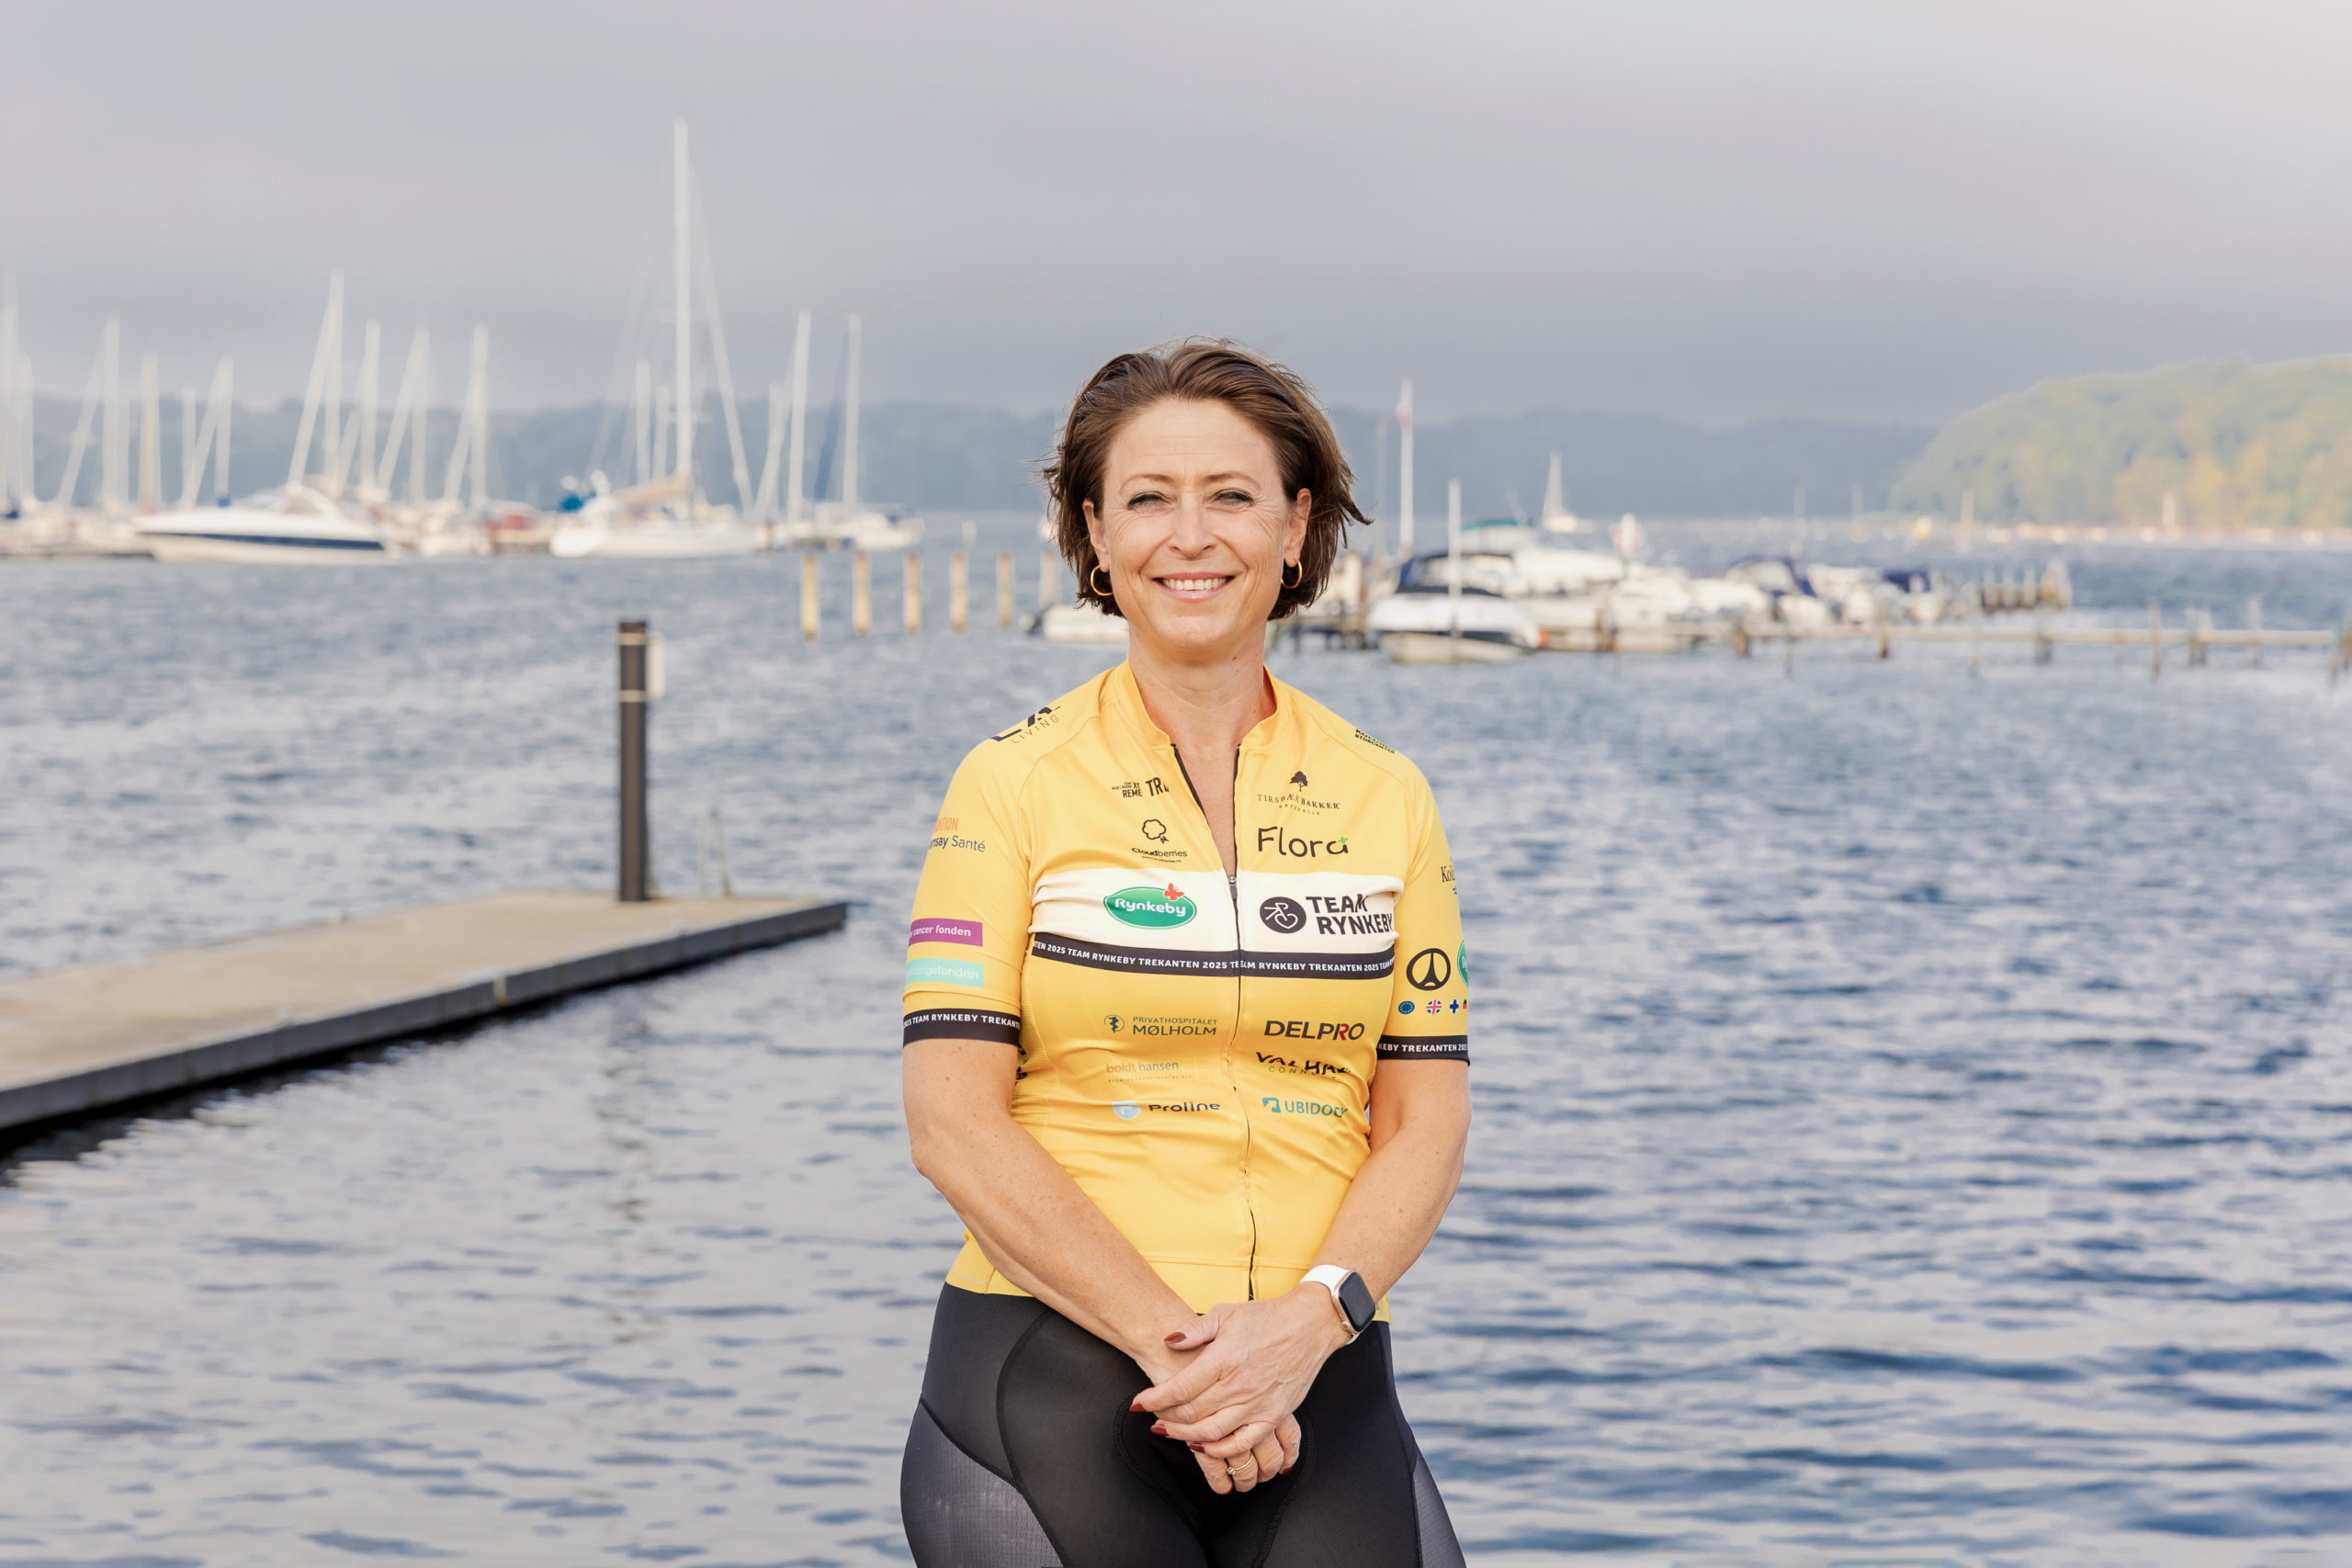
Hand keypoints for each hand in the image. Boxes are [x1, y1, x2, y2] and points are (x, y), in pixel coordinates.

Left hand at [1130, 1287, 1351, 1493]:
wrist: (1310, 1325)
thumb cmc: (1267, 1317)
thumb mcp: (1226, 1313)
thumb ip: (1194, 1329)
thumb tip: (1169, 1341)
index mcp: (1225, 1357)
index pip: (1180, 1388)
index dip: (1154, 1399)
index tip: (1139, 1403)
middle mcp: (1240, 1384)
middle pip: (1191, 1413)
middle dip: (1165, 1418)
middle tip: (1152, 1416)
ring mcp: (1258, 1403)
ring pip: (1212, 1432)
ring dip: (1185, 1436)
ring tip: (1170, 1431)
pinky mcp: (1274, 1415)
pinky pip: (1243, 1442)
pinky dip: (1220, 1449)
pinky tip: (1205, 1446)